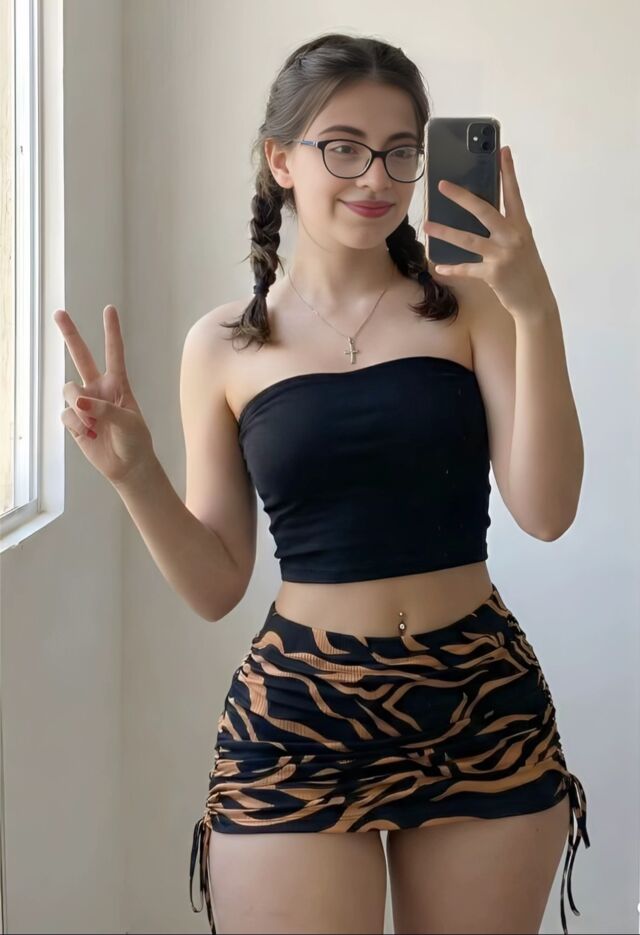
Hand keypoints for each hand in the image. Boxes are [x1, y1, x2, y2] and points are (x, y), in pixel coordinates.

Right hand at [54, 305, 155, 486]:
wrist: (127, 467)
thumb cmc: (135, 441)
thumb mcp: (128, 423)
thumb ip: (105, 409)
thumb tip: (79, 402)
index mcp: (118, 384)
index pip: (114, 352)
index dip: (111, 331)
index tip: (109, 309)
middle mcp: (98, 388)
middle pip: (81, 356)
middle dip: (70, 334)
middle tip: (59, 312)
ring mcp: (84, 403)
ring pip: (69, 390)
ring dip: (79, 407)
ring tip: (94, 425)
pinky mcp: (74, 419)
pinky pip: (66, 414)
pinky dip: (77, 425)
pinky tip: (89, 434)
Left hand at [423, 146, 556, 318]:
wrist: (535, 300)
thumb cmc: (525, 268)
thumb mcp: (520, 243)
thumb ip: (504, 228)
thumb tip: (479, 213)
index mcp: (520, 225)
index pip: (513, 193)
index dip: (508, 172)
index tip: (502, 151)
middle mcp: (512, 237)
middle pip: (484, 211)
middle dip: (462, 197)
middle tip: (442, 185)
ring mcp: (502, 255)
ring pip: (468, 240)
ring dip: (445, 232)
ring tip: (427, 225)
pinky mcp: (493, 274)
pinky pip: (467, 269)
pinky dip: (453, 268)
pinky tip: (439, 267)